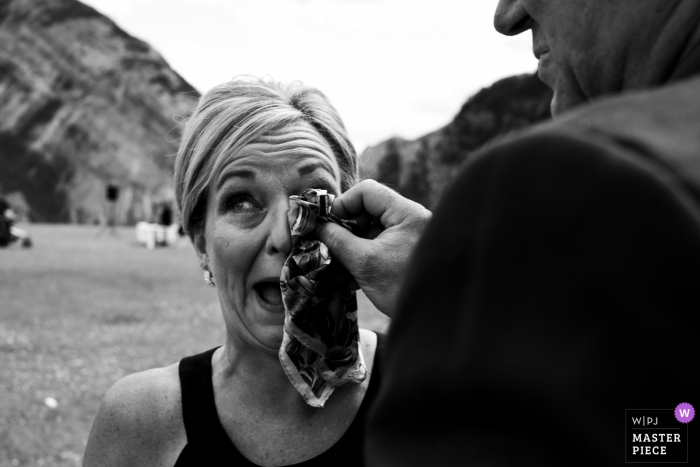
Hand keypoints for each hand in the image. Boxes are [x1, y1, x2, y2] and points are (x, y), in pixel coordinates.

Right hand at [316, 180, 430, 315]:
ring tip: (332, 271)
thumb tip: (317, 226)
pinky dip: (361, 261)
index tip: (327, 225)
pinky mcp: (405, 258)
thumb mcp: (364, 263)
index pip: (368, 191)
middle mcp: (410, 221)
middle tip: (327, 249)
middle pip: (367, 212)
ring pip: (371, 234)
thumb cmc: (402, 288)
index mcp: (406, 213)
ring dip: (349, 250)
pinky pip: (378, 250)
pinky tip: (346, 281)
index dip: (343, 204)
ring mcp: (409, 240)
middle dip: (344, 232)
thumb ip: (338, 240)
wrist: (432, 321)